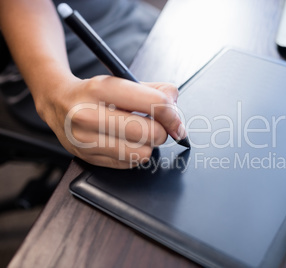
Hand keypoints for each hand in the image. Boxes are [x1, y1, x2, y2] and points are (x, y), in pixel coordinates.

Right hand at [36, 75, 184, 168]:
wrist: (57, 102)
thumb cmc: (95, 92)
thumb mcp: (122, 80)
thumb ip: (154, 91)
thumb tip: (176, 110)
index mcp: (102, 89)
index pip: (155, 104)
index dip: (173, 114)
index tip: (176, 120)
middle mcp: (89, 115)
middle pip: (151, 133)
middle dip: (162, 131)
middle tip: (155, 126)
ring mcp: (86, 140)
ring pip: (143, 153)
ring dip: (148, 145)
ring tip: (138, 134)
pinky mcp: (88, 158)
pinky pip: (130, 164)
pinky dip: (134, 155)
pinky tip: (125, 143)